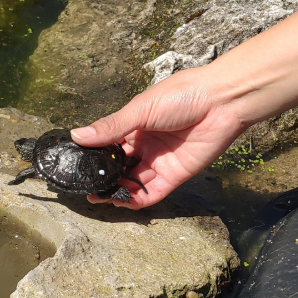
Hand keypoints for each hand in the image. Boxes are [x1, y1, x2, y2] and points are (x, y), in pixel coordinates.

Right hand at [71, 66, 245, 208]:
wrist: (221, 101)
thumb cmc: (180, 96)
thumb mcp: (139, 110)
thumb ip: (110, 127)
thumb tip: (77, 136)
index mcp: (134, 127)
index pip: (109, 146)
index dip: (94, 157)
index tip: (76, 166)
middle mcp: (145, 146)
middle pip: (120, 167)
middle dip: (103, 177)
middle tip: (86, 186)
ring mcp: (160, 162)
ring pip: (134, 182)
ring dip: (117, 191)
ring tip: (99, 196)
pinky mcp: (176, 175)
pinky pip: (153, 192)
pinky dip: (138, 199)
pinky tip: (123, 201)